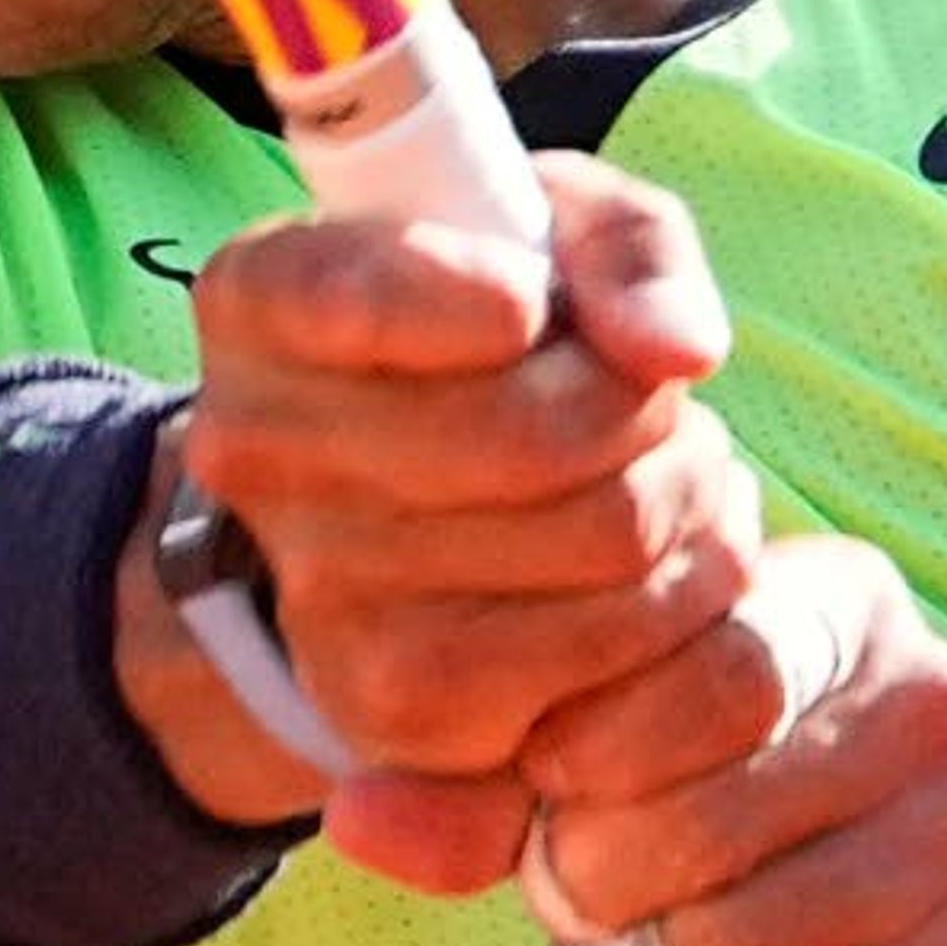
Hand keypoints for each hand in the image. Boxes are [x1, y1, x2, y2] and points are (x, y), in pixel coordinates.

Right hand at [182, 155, 759, 868]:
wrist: (401, 510)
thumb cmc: (493, 335)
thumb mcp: (550, 231)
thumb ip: (626, 246)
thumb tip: (677, 350)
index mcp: (260, 302)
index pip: (354, 299)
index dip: (476, 295)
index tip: (530, 302)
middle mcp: (258, 456)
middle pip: (541, 435)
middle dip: (647, 412)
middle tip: (652, 406)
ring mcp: (320, 599)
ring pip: (606, 545)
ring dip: (688, 504)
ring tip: (665, 478)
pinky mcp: (403, 715)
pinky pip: (617, 667)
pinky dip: (680, 606)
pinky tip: (652, 570)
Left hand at [517, 534, 946, 945]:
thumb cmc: (747, 830)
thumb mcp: (619, 777)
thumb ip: (484, 789)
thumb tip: (349, 817)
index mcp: (842, 605)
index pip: (686, 668)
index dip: (583, 758)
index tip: (551, 793)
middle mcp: (935, 700)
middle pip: (692, 815)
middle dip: (585, 891)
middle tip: (568, 916)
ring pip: (730, 943)